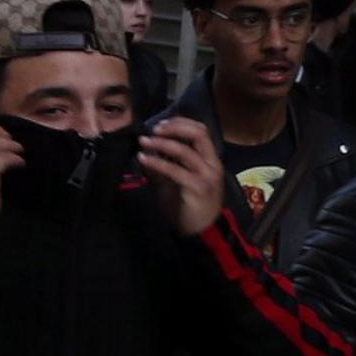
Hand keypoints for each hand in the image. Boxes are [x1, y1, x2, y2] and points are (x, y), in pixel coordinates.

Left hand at [140, 115, 226, 236]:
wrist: (200, 232)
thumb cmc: (187, 205)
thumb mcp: (174, 180)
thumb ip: (165, 164)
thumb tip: (146, 148)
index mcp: (209, 159)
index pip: (200, 130)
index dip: (180, 123)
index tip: (160, 124)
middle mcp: (212, 164)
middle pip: (198, 134)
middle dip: (174, 128)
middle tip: (154, 130)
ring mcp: (207, 176)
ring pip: (186, 151)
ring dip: (162, 143)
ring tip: (144, 142)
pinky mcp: (198, 188)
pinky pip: (176, 170)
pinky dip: (157, 162)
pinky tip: (143, 159)